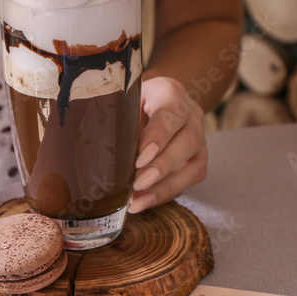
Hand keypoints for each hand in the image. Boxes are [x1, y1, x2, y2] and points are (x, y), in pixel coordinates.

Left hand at [128, 76, 207, 212]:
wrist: (154, 102)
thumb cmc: (134, 102)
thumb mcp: (124, 100)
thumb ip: (116, 116)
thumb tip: (97, 146)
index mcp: (171, 93)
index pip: (171, 112)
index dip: (158, 136)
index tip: (140, 158)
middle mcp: (192, 116)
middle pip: (187, 141)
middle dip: (162, 166)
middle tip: (138, 183)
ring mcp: (199, 139)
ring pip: (194, 165)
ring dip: (165, 187)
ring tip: (138, 201)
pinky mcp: (197, 160)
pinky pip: (188, 180)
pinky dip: (165, 194)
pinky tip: (144, 202)